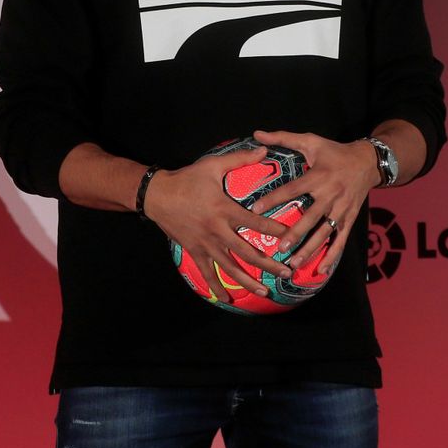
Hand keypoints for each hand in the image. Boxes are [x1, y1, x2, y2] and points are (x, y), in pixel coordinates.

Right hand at [143, 144, 293, 297]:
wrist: (157, 195)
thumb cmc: (186, 179)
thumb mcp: (212, 165)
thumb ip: (239, 159)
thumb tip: (263, 149)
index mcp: (224, 210)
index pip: (255, 222)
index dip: (274, 229)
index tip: (290, 236)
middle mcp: (217, 231)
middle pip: (247, 252)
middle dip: (268, 264)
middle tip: (286, 273)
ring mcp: (205, 244)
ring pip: (229, 267)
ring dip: (247, 281)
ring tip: (264, 291)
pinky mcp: (194, 251)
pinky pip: (207, 272)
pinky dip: (216, 286)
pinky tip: (226, 298)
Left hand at [247, 130, 378, 275]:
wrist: (368, 161)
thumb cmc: (334, 152)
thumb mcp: (310, 141)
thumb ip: (283, 138)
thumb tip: (256, 134)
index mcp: (318, 176)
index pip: (293, 189)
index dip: (274, 198)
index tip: (255, 208)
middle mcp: (331, 194)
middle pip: (311, 216)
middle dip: (296, 233)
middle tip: (280, 246)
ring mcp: (341, 209)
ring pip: (325, 232)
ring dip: (311, 249)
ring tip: (294, 263)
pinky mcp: (349, 219)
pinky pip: (341, 240)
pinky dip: (333, 256)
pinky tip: (322, 270)